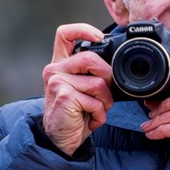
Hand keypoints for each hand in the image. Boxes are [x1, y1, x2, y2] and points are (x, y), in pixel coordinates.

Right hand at [42, 23, 113, 155]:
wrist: (60, 140)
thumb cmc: (74, 115)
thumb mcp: (82, 90)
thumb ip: (91, 74)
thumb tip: (115, 68)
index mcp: (60, 64)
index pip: (65, 34)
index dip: (83, 30)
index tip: (100, 38)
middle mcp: (54, 70)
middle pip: (92, 58)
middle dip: (107, 79)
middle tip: (104, 96)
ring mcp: (57, 82)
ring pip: (98, 83)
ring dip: (106, 102)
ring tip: (96, 111)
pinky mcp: (63, 96)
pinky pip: (96, 102)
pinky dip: (100, 115)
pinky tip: (90, 121)